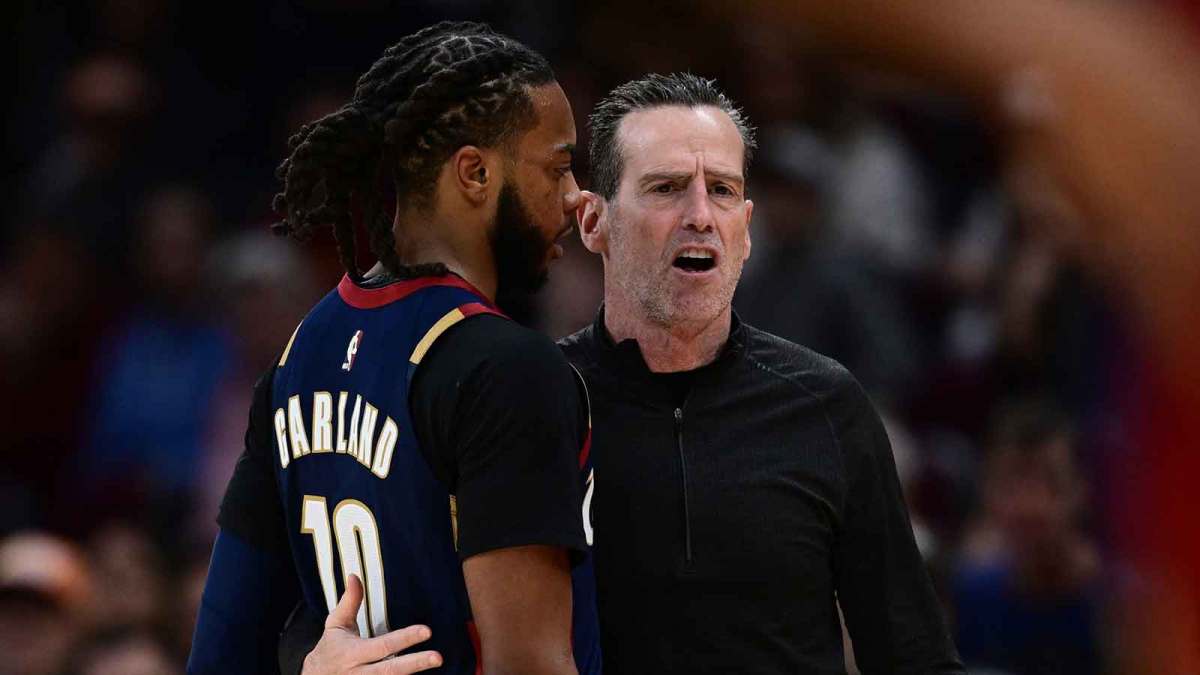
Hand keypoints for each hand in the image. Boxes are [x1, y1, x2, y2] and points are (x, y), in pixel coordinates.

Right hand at [301, 574, 442, 673]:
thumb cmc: (329, 650)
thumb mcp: (336, 625)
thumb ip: (350, 602)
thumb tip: (354, 577)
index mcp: (353, 653)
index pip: (383, 645)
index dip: (405, 638)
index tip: (426, 630)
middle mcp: (359, 673)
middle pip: (390, 670)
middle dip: (415, 664)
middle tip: (437, 657)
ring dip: (412, 674)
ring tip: (434, 664)